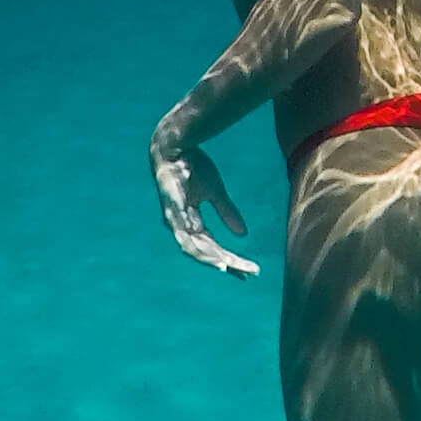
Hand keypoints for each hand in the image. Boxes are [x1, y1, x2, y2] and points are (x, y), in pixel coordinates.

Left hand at [150, 140, 258, 278]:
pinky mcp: (172, 209)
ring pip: (193, 248)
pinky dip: (195, 244)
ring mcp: (175, 219)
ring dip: (212, 259)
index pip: (212, 248)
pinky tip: (208, 250)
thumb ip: (227, 212)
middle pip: (206, 253)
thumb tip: (243, 235)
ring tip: (229, 268)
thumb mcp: (215, 192)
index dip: (229, 260)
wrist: (175, 147)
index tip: (247, 272)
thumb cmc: (192, 167)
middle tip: (248, 273)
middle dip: (228, 263)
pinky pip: (183, 232)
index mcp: (192, 223)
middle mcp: (181, 227)